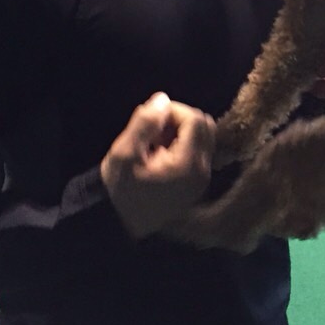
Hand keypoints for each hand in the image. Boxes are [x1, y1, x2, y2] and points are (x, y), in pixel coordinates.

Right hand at [101, 92, 214, 238]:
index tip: (151, 118)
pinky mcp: (196, 184)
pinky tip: (159, 153)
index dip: (174, 110)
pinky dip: (183, 145)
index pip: (195, 120)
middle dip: (180, 119)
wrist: (119, 226)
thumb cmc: (120, 190)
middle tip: (154, 128)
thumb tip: (162, 99)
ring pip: (203, 138)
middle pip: (205, 126)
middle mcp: (203, 171)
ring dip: (181, 131)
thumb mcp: (125, 153)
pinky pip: (198, 152)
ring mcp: (202, 179)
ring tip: (153, 141)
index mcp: (189, 164)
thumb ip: (144, 123)